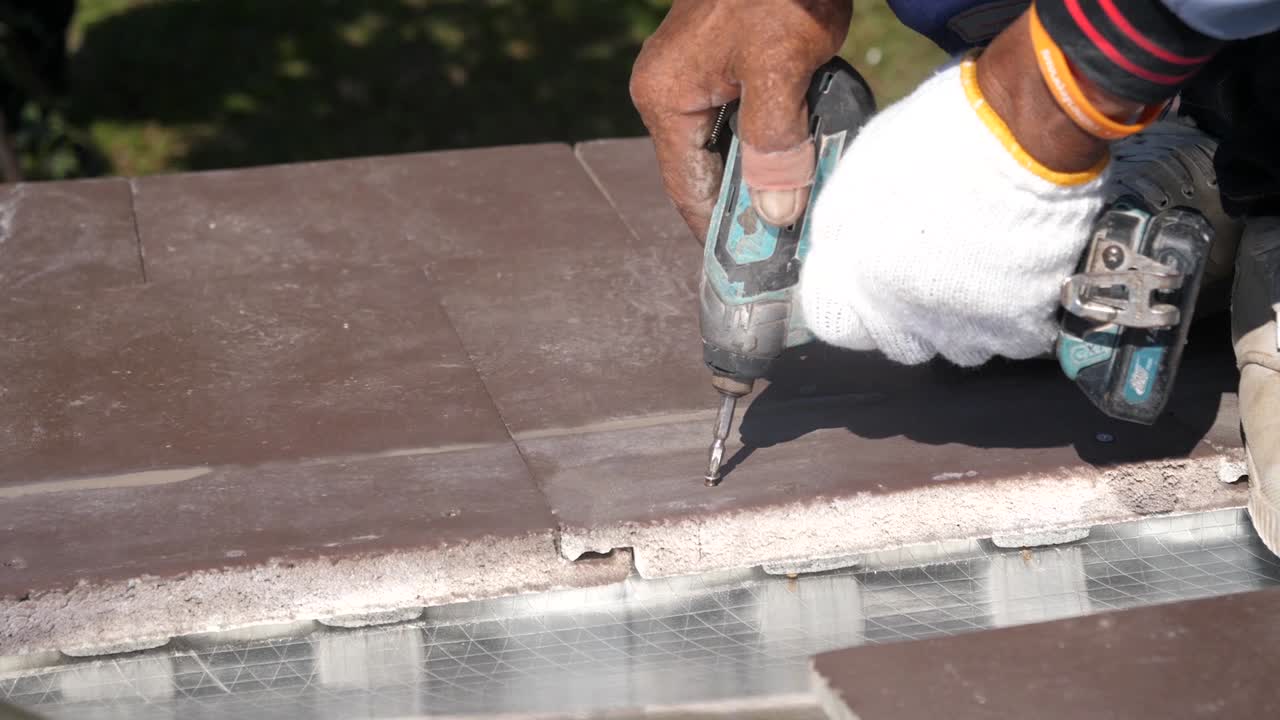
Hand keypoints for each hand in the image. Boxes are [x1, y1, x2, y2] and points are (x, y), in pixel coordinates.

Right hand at [630, 0, 851, 240]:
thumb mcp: (779, 68)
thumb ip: (775, 145)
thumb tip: (775, 214)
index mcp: (665, 96)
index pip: (686, 185)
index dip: (717, 229)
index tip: (750, 266)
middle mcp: (674, 90)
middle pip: (708, 169)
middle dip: (747, 203)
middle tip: (787, 241)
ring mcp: (703, 76)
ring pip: (732, 146)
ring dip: (767, 173)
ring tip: (801, 205)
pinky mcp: (733, 64)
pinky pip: (751, 119)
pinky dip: (778, 141)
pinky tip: (808, 156)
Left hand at [799, 11, 1115, 366]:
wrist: (1028, 141)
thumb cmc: (941, 141)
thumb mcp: (860, 171)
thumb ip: (840, 225)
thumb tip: (837, 251)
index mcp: (861, 280)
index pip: (834, 323)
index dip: (850, 302)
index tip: (865, 281)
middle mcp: (909, 319)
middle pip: (899, 343)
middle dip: (906, 315)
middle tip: (930, 269)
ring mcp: (968, 330)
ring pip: (957, 347)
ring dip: (961, 319)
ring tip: (979, 270)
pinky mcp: (1023, 330)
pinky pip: (1011, 339)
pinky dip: (1014, 317)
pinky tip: (1019, 277)